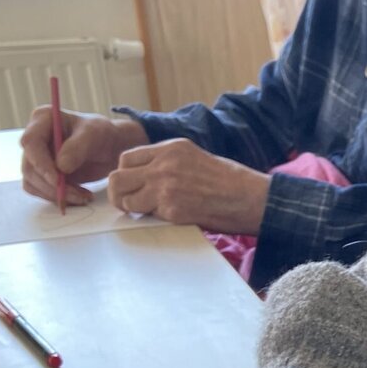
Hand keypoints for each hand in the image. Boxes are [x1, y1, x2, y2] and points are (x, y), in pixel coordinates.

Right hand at [20, 107, 146, 204]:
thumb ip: (77, 147)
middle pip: (29, 167)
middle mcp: (35, 138)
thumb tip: (60, 166)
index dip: (41, 163)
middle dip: (52, 185)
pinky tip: (79, 196)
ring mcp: (36, 157)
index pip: (30, 142)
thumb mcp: (94, 134)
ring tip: (83, 197)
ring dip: (56, 194)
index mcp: (43, 119)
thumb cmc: (102, 134)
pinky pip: (41, 190)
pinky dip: (58, 197)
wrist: (110, 148)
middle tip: (78, 195)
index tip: (57, 180)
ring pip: (33, 182)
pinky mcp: (42, 173)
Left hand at [107, 138, 270, 232]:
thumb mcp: (194, 157)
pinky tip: (171, 217)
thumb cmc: (228, 180)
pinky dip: (154, 219)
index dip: (125, 174)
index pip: (126, 158)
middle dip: (119, 193)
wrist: (248, 197)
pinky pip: (147, 216)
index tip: (133, 184)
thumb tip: (144, 176)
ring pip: (125, 199)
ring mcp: (165, 187)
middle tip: (129, 203)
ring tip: (149, 212)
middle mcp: (163, 164)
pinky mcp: (171, 209)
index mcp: (170, 148)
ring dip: (133, 208)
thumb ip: (168, 162)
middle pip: (117, 178)